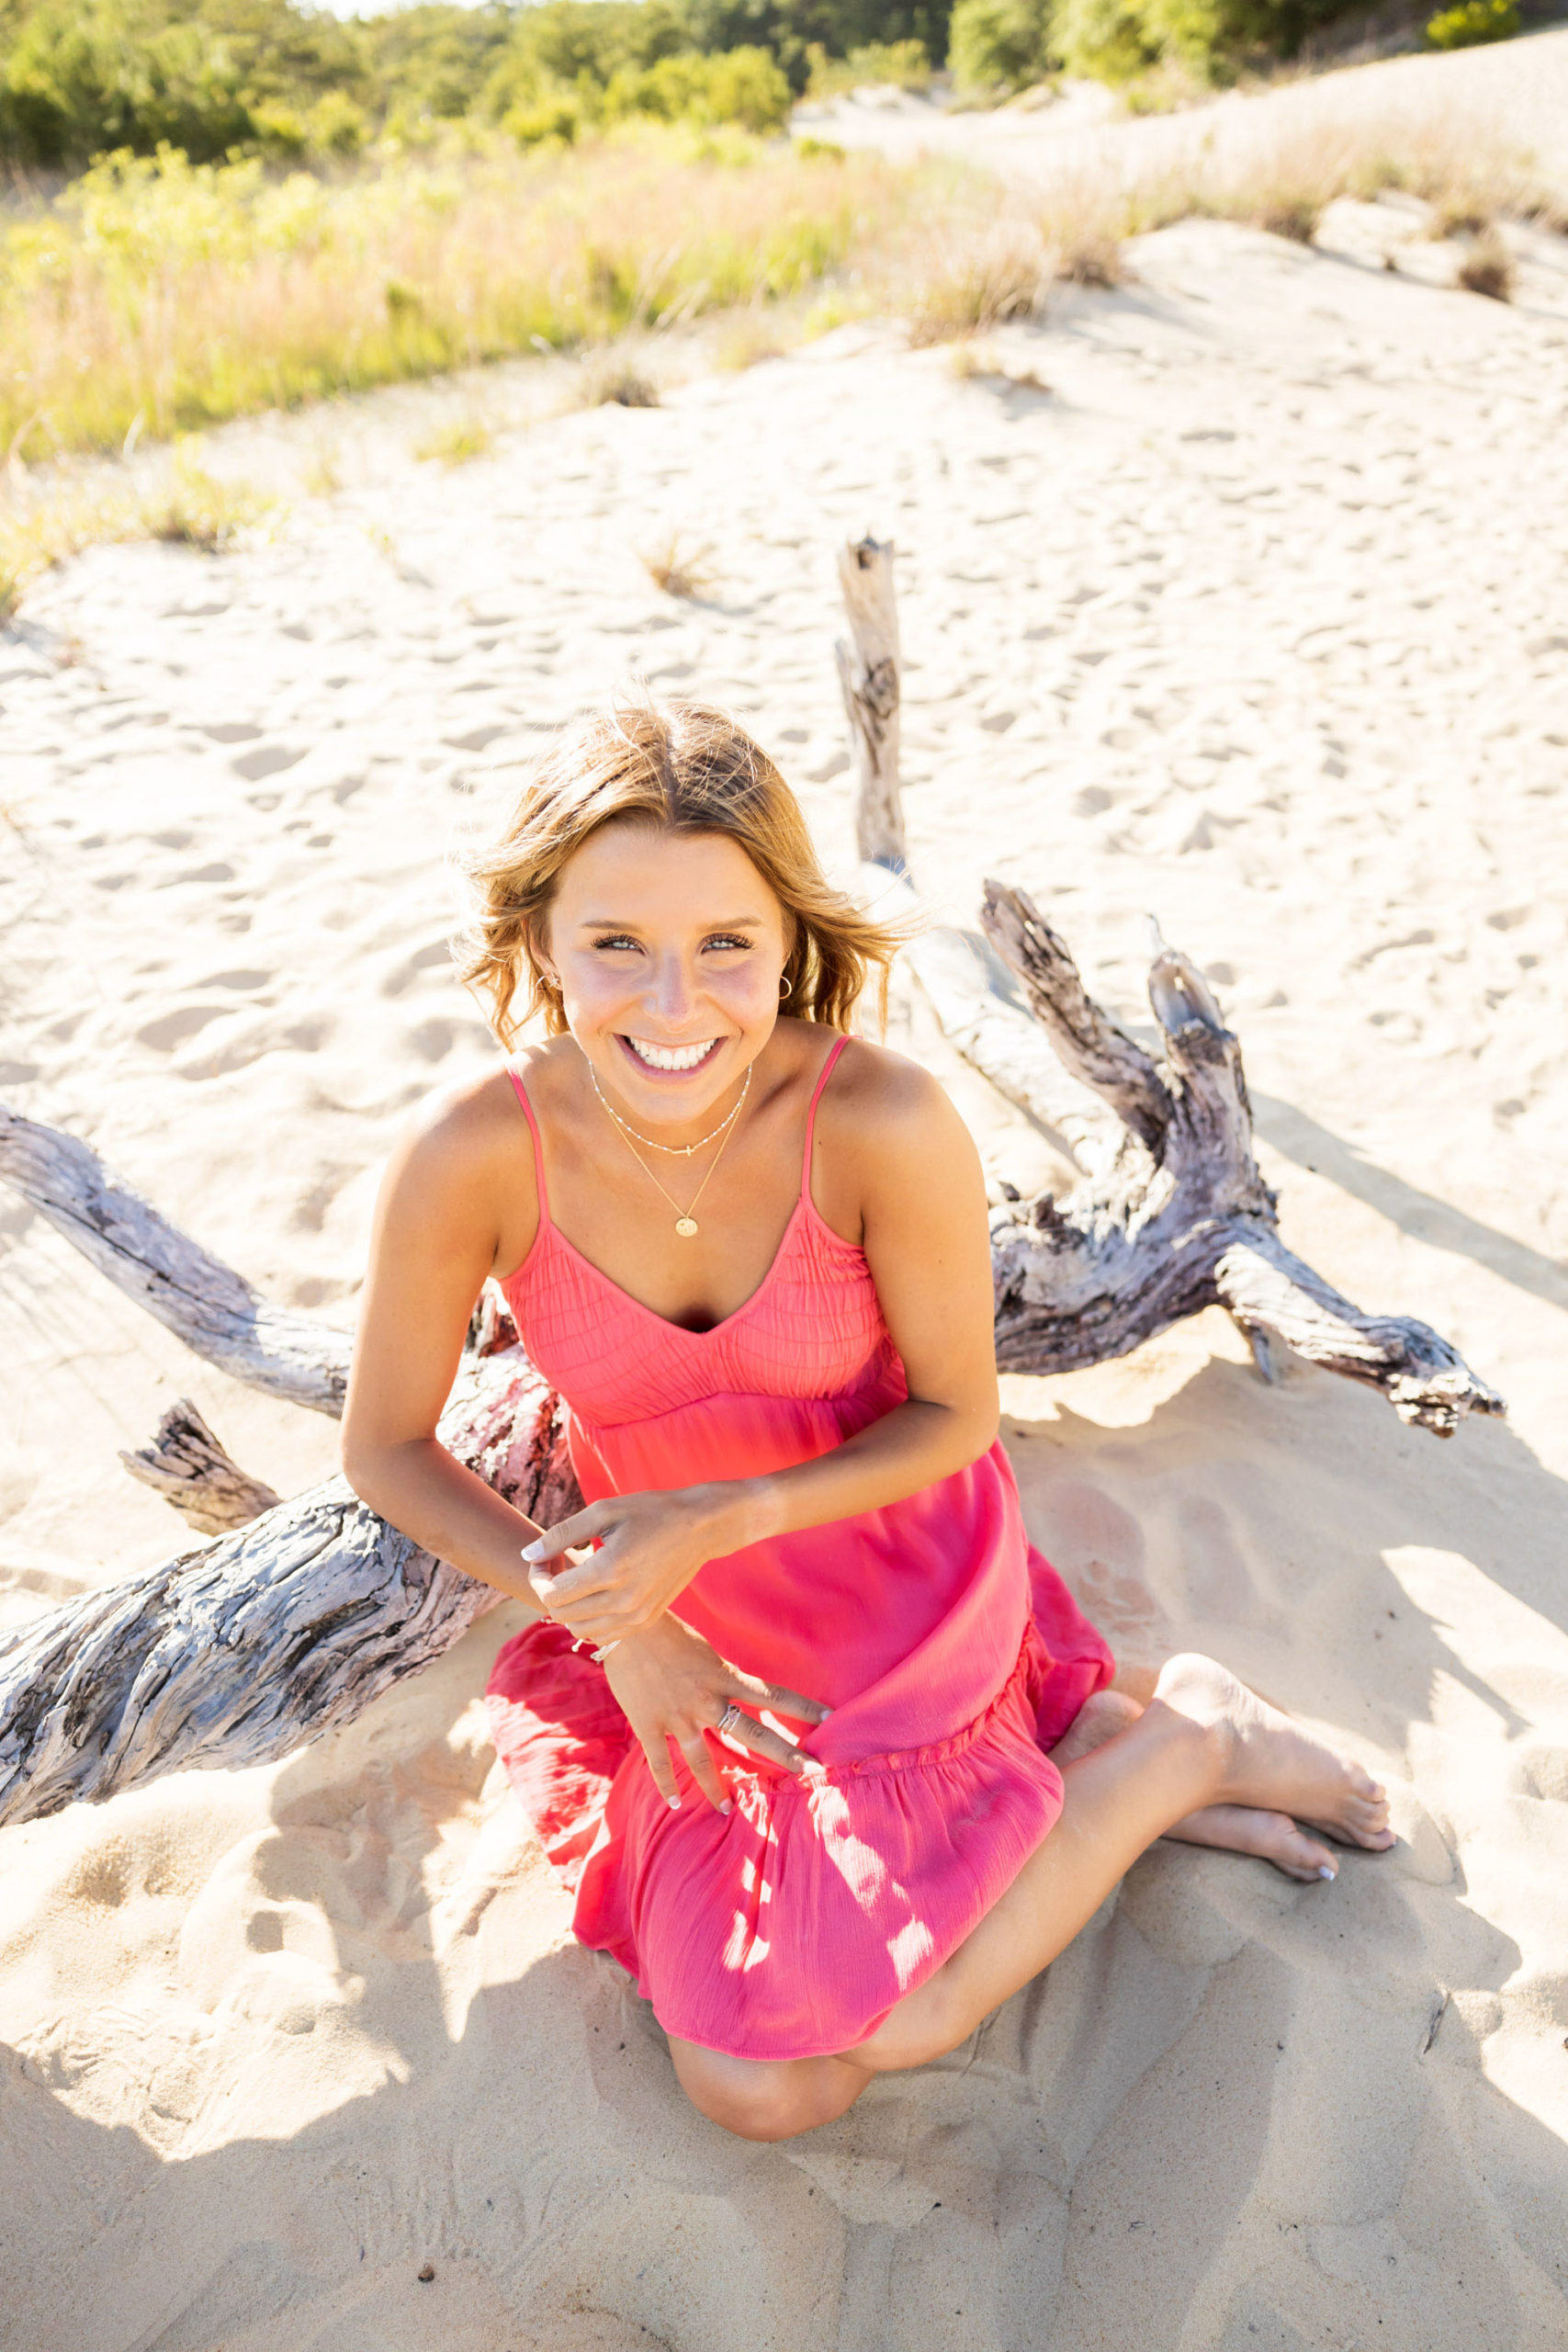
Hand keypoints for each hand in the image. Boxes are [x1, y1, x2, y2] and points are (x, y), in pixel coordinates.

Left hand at [523, 1483, 753, 1647]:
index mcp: (610, 1571)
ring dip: (567, 1608)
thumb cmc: (650, 1512)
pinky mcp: (645, 1622)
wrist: (700, 1529)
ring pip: (579, 1630)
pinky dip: (588, 1620)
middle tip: (557, 1562)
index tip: (543, 1555)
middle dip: (548, 1589)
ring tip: (576, 1578)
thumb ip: (561, 1534)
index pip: (551, 1594)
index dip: (537, 1575)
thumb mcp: (602, 1511)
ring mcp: (637, 1617)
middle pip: (561, 1615)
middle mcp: (624, 1602)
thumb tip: (526, 1554)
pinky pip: (602, 1636)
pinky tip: (594, 1592)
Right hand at [602, 1614, 830, 1811]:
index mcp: (725, 1677)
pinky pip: (661, 1763)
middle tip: (811, 1773)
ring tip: (727, 1810)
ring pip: (704, 1762)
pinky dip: (667, 1785)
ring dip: (716, 1789)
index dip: (802, 1706)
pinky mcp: (649, 1725)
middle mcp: (708, 1702)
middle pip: (754, 1733)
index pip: (773, 1694)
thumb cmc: (667, 1631)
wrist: (626, 1627)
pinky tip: (674, 1802)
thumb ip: (718, 1675)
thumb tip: (731, 1688)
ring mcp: (679, 1717)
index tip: (830, 1716)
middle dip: (785, 1755)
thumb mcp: (705, 1651)